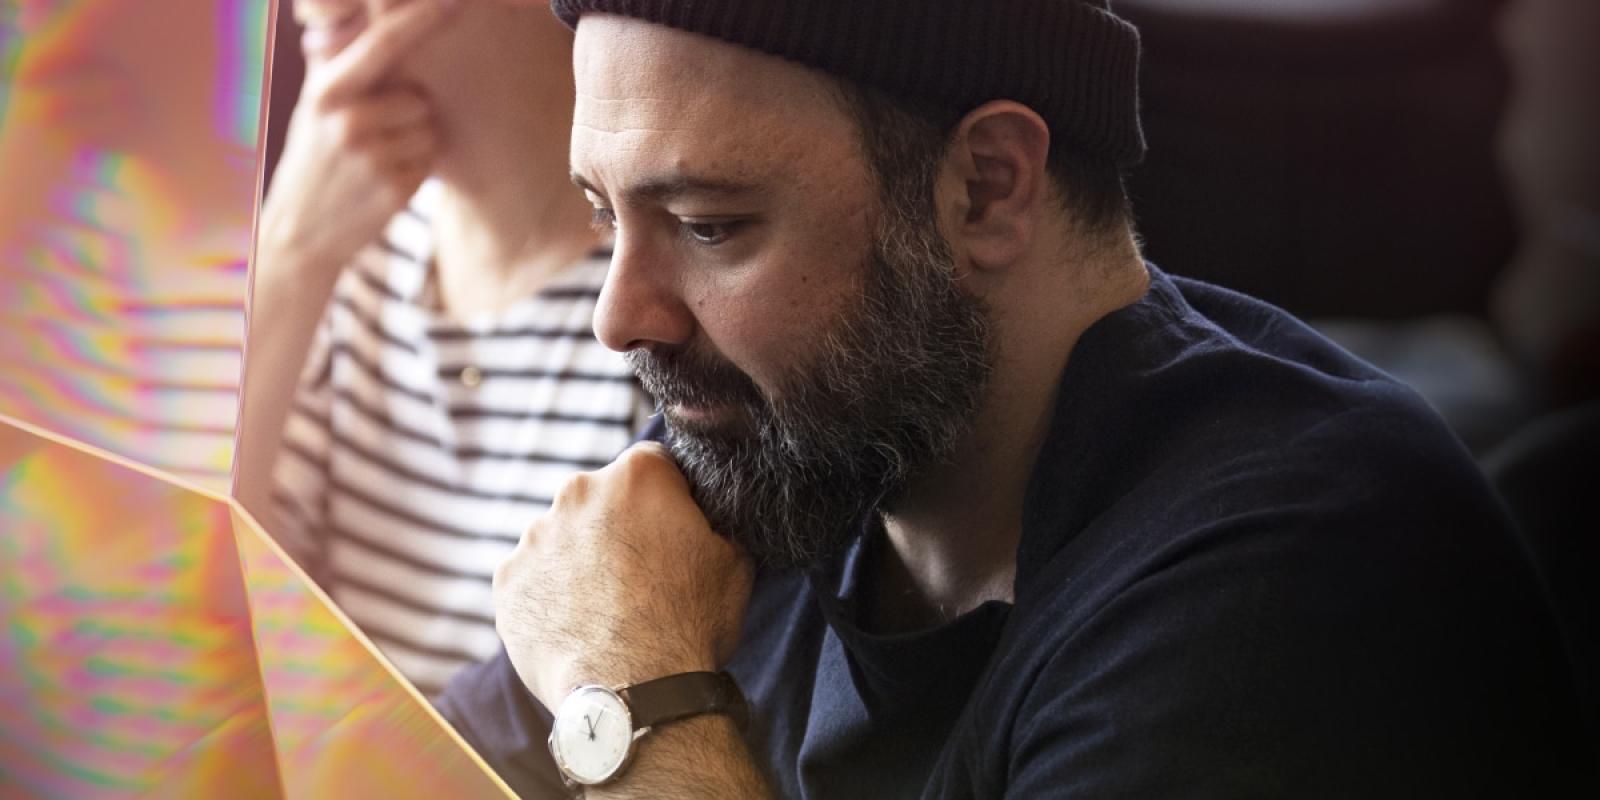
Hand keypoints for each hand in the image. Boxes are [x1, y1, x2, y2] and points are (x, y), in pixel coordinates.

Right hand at [258, 0, 454, 287]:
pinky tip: (381, 181)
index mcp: (327, 90)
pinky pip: (429, 161)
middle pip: (419, 98)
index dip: (424, 17)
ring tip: (373, 160)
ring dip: (412, 144)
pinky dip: (415, 171)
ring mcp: (371, 156)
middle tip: (368, 137)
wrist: (301, 230)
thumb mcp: (314, 103)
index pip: (384, 43)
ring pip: (428, 131)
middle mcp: (348, 119)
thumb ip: (336, 57)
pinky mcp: (393, 188)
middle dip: (406, 114)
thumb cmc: (315, 155)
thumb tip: (350, 9)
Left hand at [494, 443, 755, 709]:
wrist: (634, 694)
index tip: (674, 533)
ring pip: (562, 538)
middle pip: (601, 499)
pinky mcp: (508, 581)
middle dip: (618, 527)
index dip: (669, 500)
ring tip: (607, 609)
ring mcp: (535, 537)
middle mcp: (577, 493)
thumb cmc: (689, 625)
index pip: (655, 467)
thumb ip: (716, 518)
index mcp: (637, 476)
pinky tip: (578, 626)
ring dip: (581, 561)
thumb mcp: (735, 559)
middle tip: (641, 576)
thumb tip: (709, 513)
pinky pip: (532, 578)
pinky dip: (551, 595)